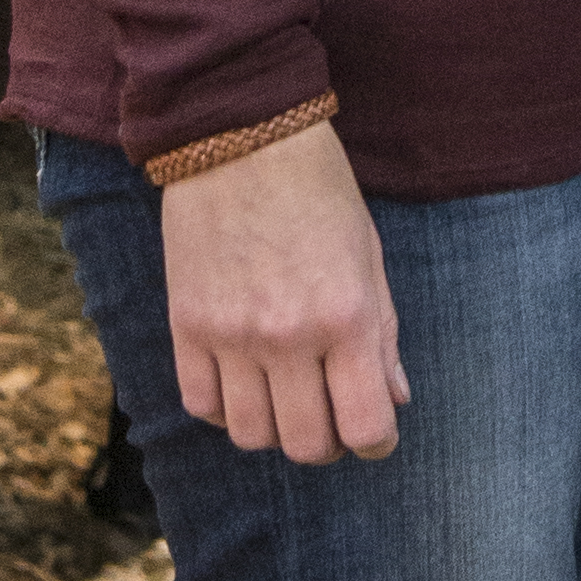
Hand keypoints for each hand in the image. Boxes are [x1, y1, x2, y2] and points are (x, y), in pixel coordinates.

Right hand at [160, 121, 408, 464]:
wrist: (242, 136)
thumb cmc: (319, 188)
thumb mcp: (368, 253)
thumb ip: (383, 332)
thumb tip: (395, 398)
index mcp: (346, 315)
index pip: (365, 424)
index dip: (376, 440)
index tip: (375, 431)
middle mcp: (288, 336)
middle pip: (305, 444)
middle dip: (327, 443)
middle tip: (332, 418)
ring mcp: (231, 335)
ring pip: (250, 436)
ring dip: (274, 429)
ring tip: (286, 398)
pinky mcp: (185, 327)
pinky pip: (202, 406)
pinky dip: (225, 408)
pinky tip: (242, 381)